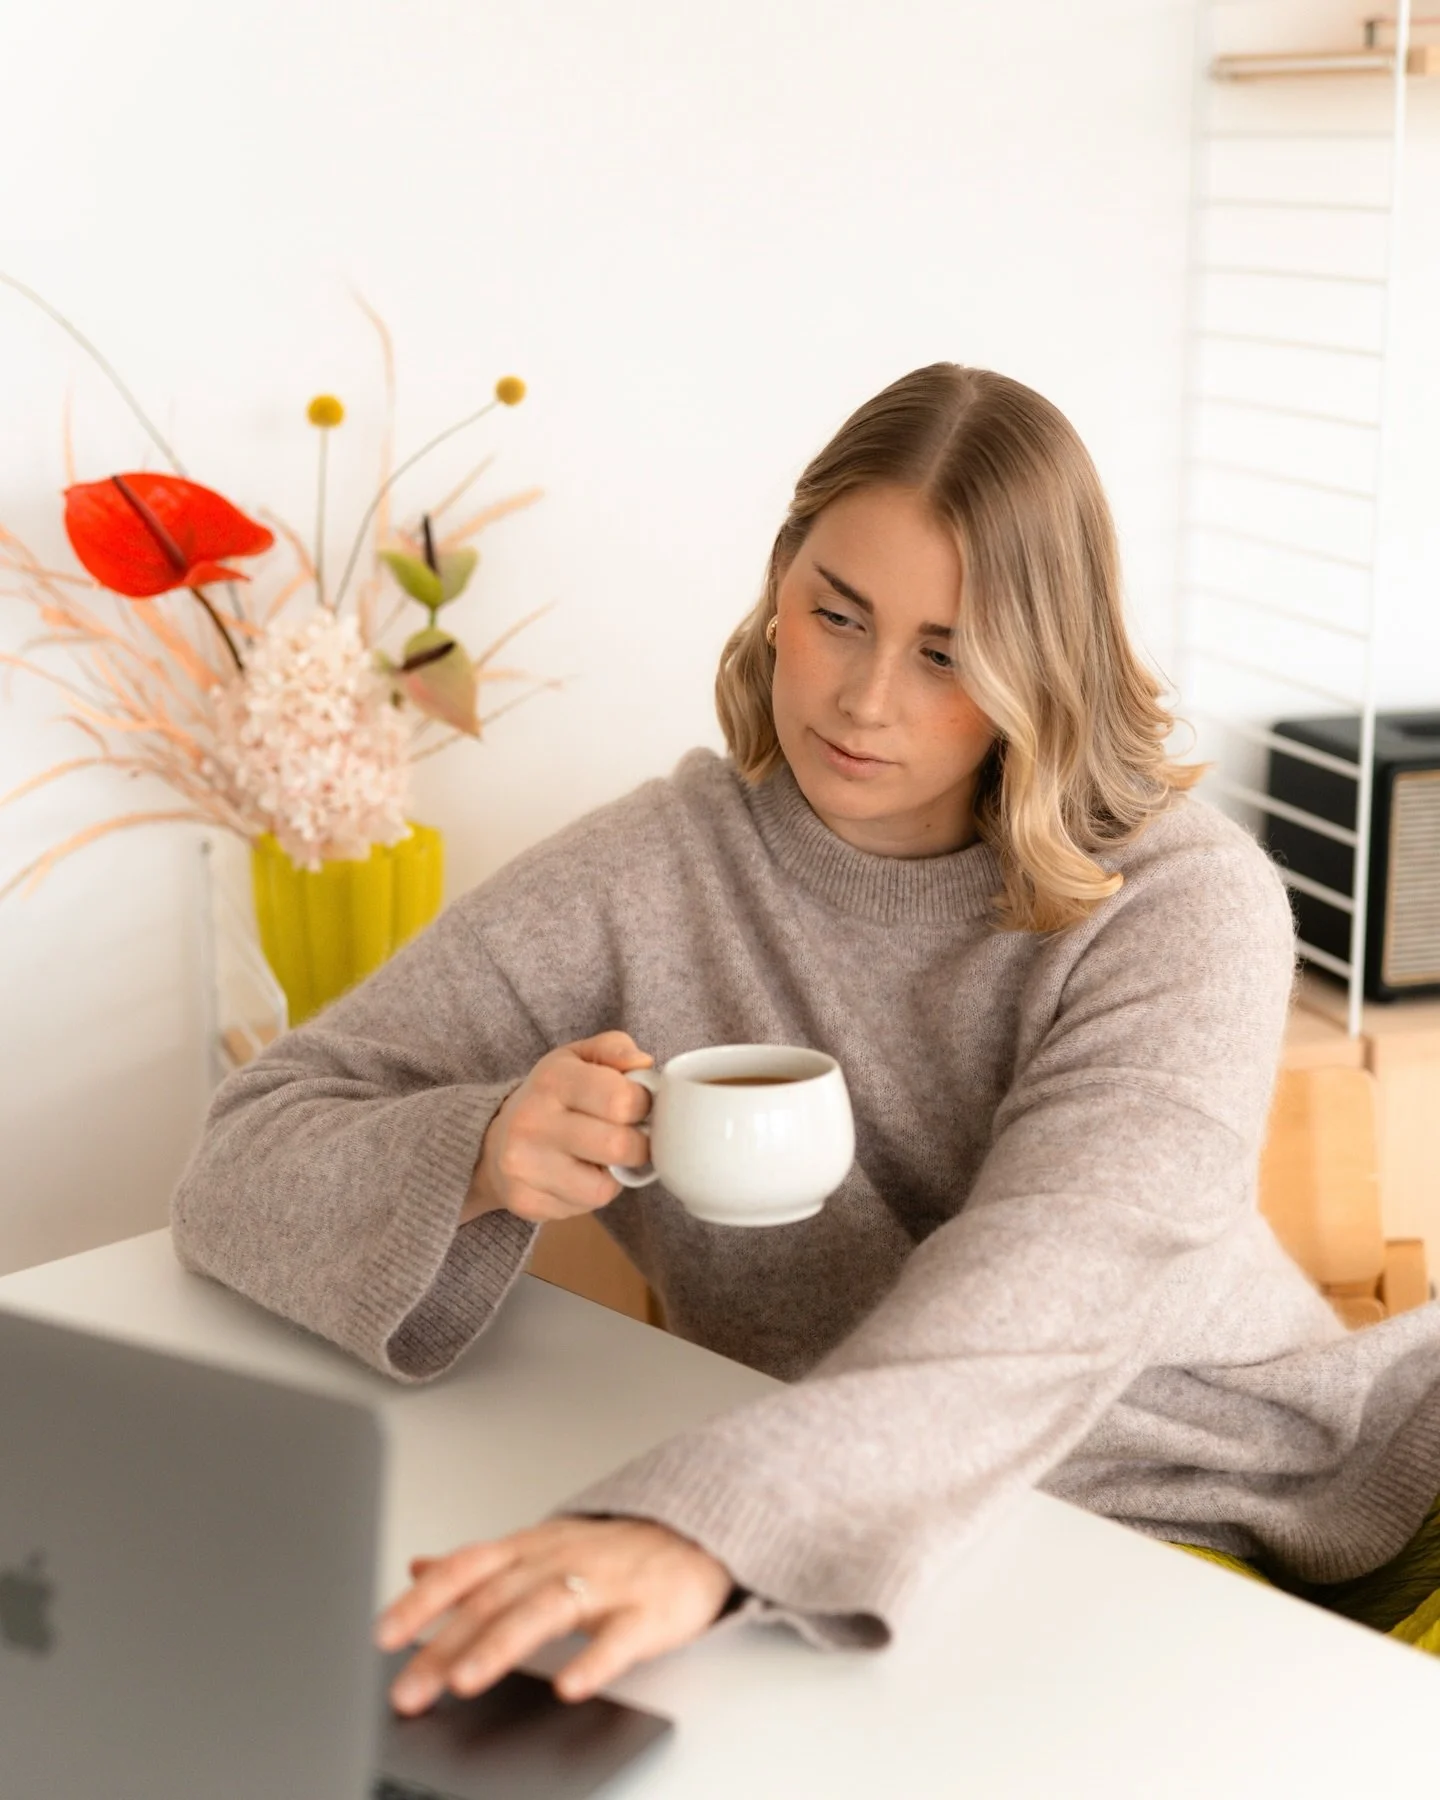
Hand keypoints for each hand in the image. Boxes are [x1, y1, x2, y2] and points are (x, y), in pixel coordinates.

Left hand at [375, 1516, 733, 1709]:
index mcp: (530, 1549)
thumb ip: (479, 1564)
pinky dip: (594, 1662)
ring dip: (503, 1645)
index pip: (466, 1568)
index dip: (422, 1600)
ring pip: (547, 1610)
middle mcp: (560, 1562)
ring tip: (467, 1682)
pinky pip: (620, 1638)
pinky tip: (570, 1686)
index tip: (383, 1636)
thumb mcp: (538, 1547)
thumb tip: (418, 1566)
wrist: (696, 1534)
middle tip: (409, 1689)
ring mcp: (606, 1584)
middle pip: (495, 1599)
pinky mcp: (649, 1612)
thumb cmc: (611, 1550)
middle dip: (446, 1645)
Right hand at [461, 1031, 653, 1225]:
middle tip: (631, 1137)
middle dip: (639, 1145)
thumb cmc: (552, 1096)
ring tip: (601, 1158)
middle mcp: (532, 1121)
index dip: (644, 1105)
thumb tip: (643, 1064)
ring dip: (614, 1175)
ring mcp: (524, 1165)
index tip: (638, 1106)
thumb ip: (615, 1049)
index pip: (622, 1100)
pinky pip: (584, 1208)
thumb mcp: (579, 1058)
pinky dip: (591, 1195)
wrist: (494, 1140)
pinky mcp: (525, 1200)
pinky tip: (578, 1176)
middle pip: (619, 1146)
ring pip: (603, 1187)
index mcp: (553, 1079)